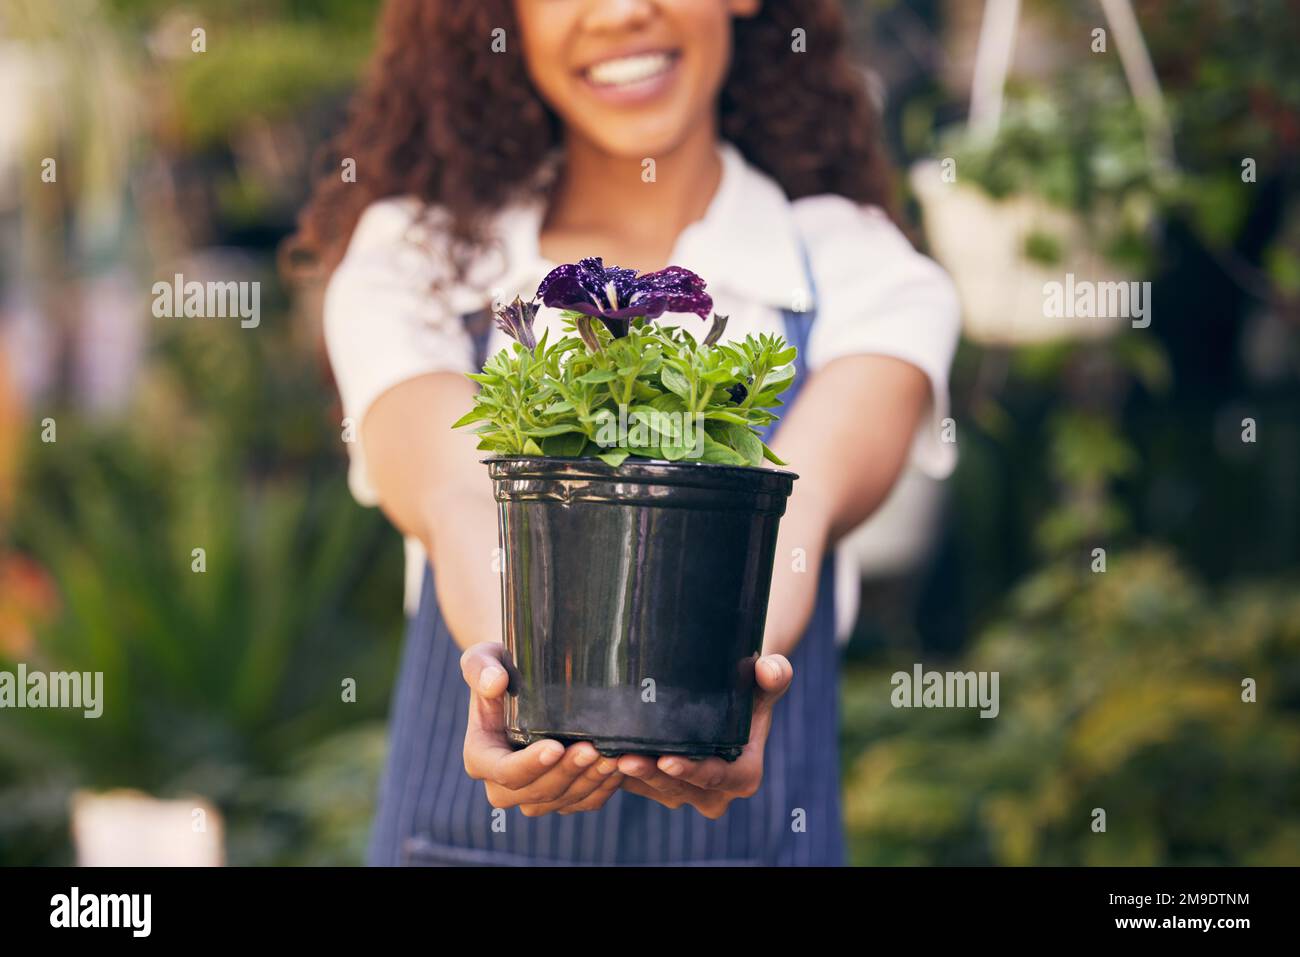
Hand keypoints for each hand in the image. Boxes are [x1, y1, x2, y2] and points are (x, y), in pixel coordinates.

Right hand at [460, 642, 623, 815]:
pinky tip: (619, 767)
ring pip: (560, 801)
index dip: (529, 765)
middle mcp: (502, 785)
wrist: (526, 681)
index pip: (504, 772)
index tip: (555, 747)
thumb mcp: (484, 658)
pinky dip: (602, 789)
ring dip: (588, 782)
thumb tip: (495, 682)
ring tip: (612, 757)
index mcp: (480, 757)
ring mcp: (531, 794)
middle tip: (593, 749)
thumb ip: (480, 667)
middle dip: (566, 774)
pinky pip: (582, 803)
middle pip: (535, 793)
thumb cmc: (502, 668)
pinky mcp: (559, 796)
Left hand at [615, 654, 792, 818]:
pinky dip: (617, 772)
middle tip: (623, 758)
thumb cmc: (750, 685)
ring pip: (653, 788)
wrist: (727, 693)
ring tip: (605, 754)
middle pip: (679, 788)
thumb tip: (768, 667)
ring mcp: (683, 791)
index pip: (716, 779)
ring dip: (629, 775)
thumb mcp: (767, 679)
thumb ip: (776, 674)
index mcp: (743, 776)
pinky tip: (595, 753)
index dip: (692, 772)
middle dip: (650, 776)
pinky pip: (635, 785)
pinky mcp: (656, 785)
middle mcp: (713, 792)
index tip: (667, 760)